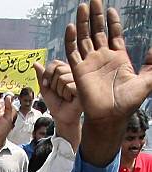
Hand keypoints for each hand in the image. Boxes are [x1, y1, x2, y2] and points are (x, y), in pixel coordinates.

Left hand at [34, 60, 81, 126]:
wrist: (61, 117)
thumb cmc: (55, 103)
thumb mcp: (45, 89)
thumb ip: (42, 76)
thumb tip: (35, 64)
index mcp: (66, 70)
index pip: (55, 63)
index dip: (48, 74)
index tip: (47, 85)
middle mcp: (74, 72)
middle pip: (59, 70)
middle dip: (54, 85)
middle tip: (59, 93)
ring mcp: (80, 79)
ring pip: (63, 79)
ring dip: (60, 91)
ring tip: (65, 96)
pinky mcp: (83, 87)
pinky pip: (69, 86)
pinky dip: (65, 95)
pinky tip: (70, 99)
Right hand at [66, 0, 151, 125]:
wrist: (110, 117)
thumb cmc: (127, 103)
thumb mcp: (147, 81)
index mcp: (118, 58)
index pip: (114, 34)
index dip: (113, 21)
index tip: (111, 9)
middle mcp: (102, 58)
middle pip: (97, 32)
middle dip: (96, 16)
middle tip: (94, 0)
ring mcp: (89, 64)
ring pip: (84, 38)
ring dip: (83, 23)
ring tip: (82, 7)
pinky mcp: (78, 72)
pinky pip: (73, 53)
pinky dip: (71, 40)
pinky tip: (72, 27)